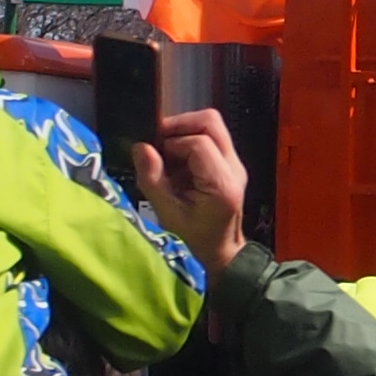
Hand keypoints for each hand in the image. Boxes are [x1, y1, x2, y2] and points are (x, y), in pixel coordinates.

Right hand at [131, 108, 249, 276]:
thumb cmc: (194, 240)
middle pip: (211, 122)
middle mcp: (234, 167)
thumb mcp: (167, 215)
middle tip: (158, 142)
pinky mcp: (229, 164)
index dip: (172, 143)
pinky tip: (176, 162)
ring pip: (212, 126)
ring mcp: (234, 164)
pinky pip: (211, 138)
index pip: (199, 143)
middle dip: (179, 125)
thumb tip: (140, 147)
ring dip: (184, 132)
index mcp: (222, 183)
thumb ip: (153, 180)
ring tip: (165, 152)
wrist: (220, 253)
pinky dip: (189, 141)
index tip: (154, 155)